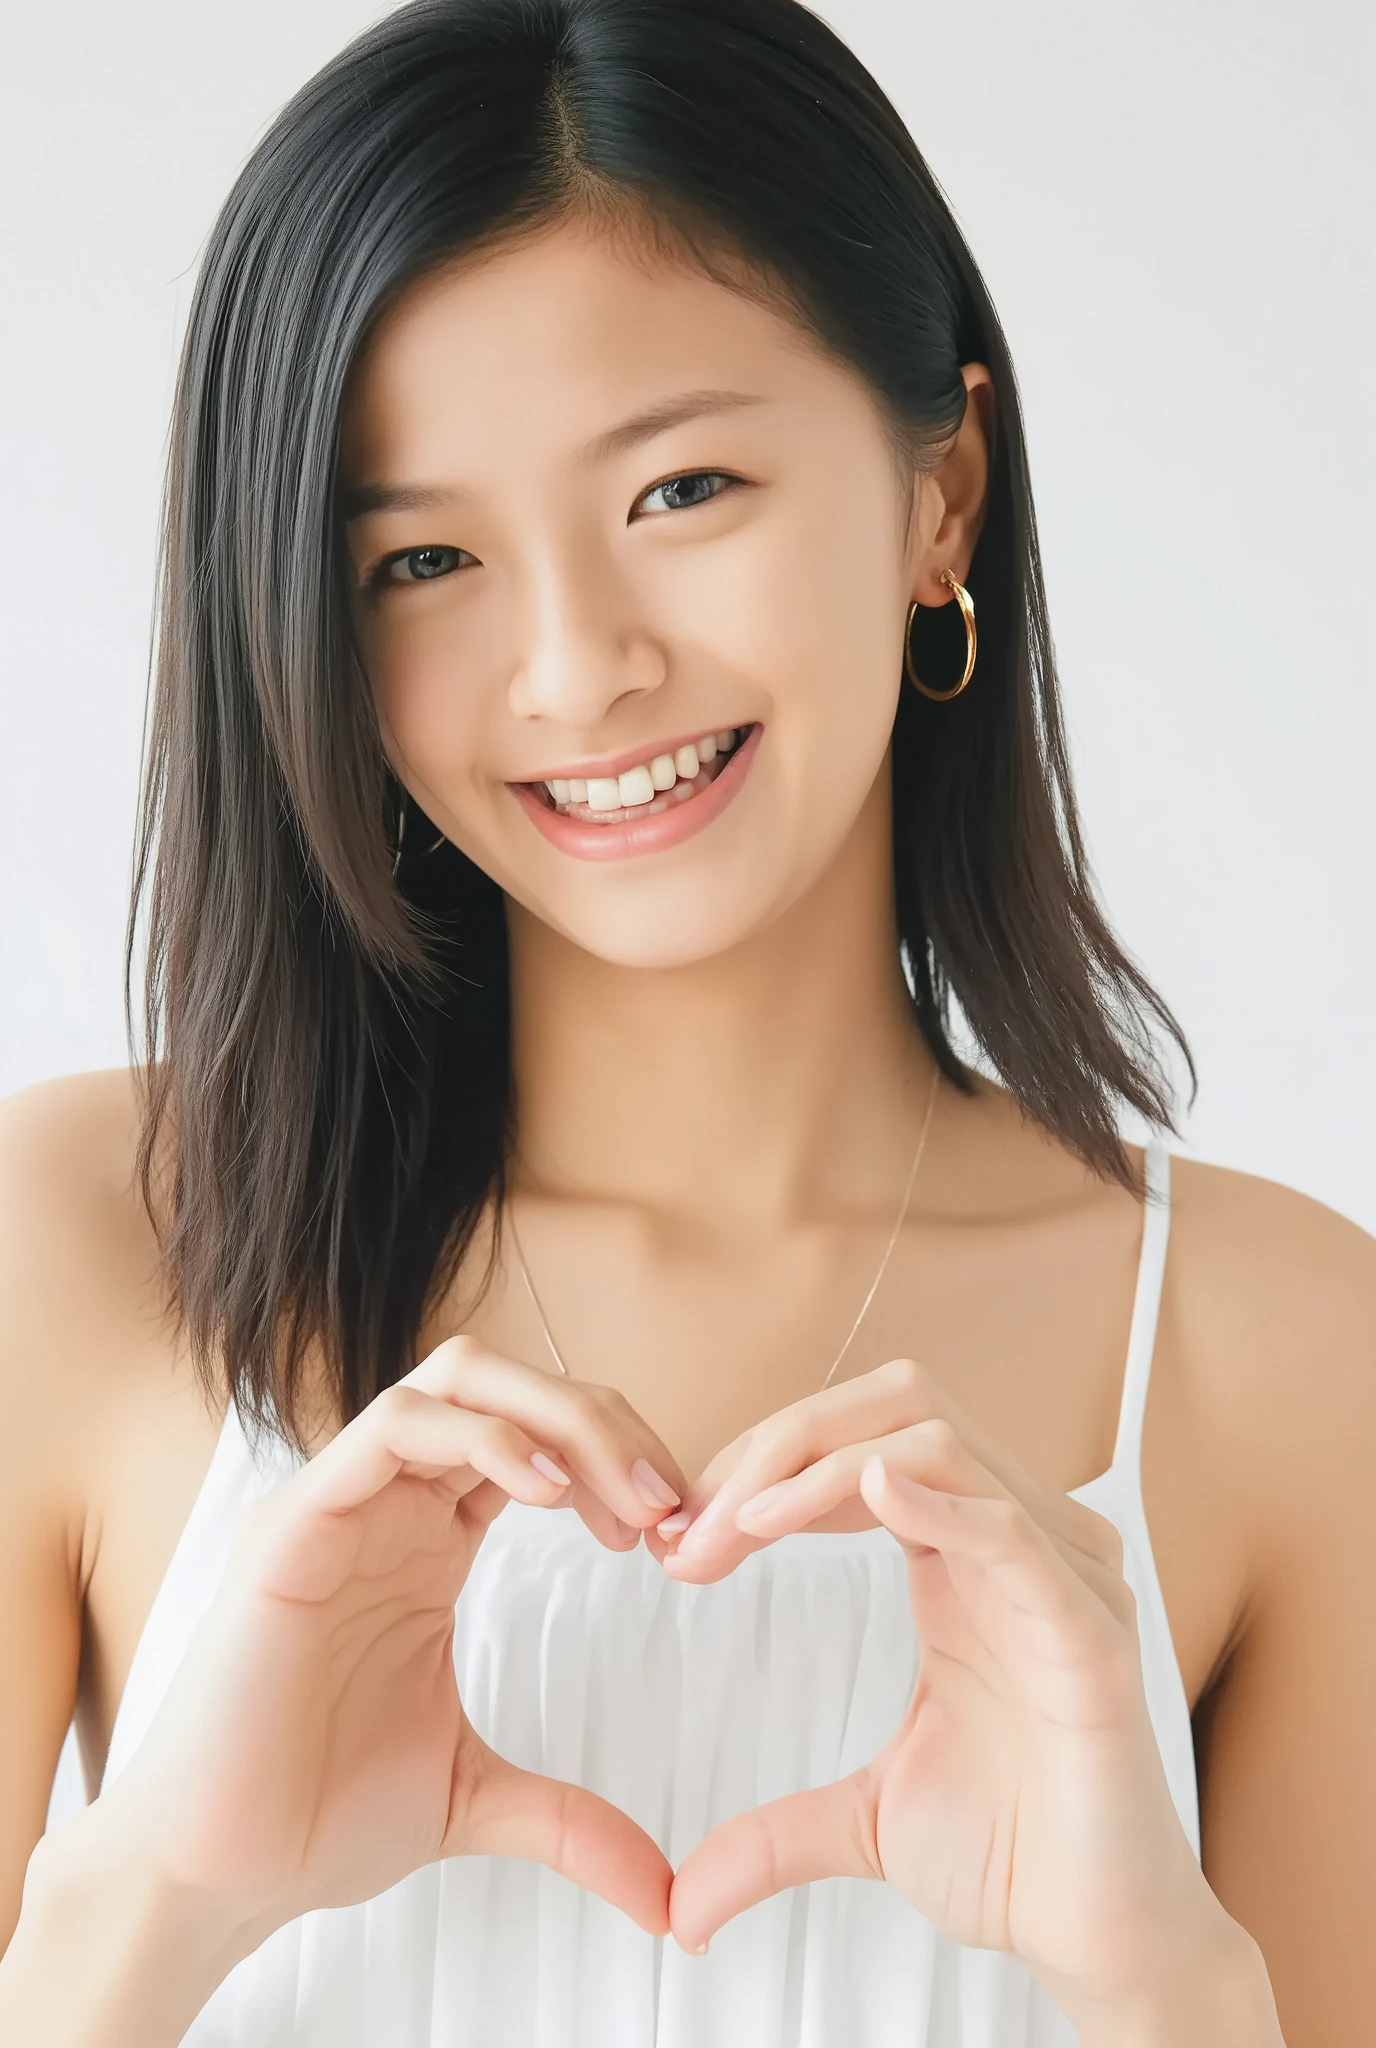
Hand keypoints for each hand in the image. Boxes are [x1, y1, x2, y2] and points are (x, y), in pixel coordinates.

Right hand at [92, 1336, 686, 1949]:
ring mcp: (338, 1503)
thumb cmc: (318, 1815)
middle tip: (669, 1500)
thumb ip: (570, 1820)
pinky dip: (481, 1438)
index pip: (533, 1438)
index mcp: (427, 1537)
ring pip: (457, 1380)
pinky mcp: (294, 1526)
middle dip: (604, 1421)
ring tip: (627, 1499)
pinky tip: (545, 1494)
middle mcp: (385, 1501)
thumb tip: (666, 1894)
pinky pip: (391, 1429)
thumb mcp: (474, 1796)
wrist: (219, 1875)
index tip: (679, 1531)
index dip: (617, 1460)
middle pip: (507, 1385)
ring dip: (560, 1420)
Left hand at [660, 1357, 1222, 2011]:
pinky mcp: (1089, 1633)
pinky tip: (874, 1493)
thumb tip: (680, 1906)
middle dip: (781, 1443)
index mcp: (964, 1556)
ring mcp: (1062, 1575)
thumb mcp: (865, 1820)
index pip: (863, 1444)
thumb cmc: (1015, 1854)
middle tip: (694, 1525)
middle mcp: (1017, 1541)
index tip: (683, 1533)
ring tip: (739, 1527)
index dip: (765, 1464)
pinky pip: (1012, 1531)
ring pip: (939, 1443)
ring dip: (820, 1469)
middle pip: (896, 1407)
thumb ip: (771, 1833)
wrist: (1104, 1941)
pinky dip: (938, 1500)